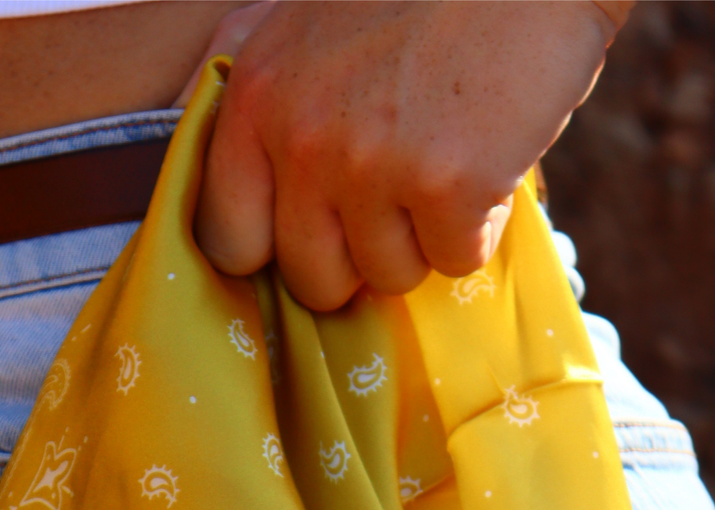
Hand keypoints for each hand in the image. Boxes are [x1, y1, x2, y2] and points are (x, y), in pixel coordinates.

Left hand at [183, 1, 630, 310]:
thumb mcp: (309, 23)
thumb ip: (270, 97)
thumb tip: (246, 192)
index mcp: (254, 93)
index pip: (227, 239)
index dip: (277, 250)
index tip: (316, 237)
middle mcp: (300, 135)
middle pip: (312, 278)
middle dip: (357, 256)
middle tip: (396, 197)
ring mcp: (371, 165)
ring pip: (388, 276)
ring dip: (425, 237)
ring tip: (446, 155)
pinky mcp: (444, 187)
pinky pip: (455, 260)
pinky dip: (481, 224)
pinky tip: (488, 154)